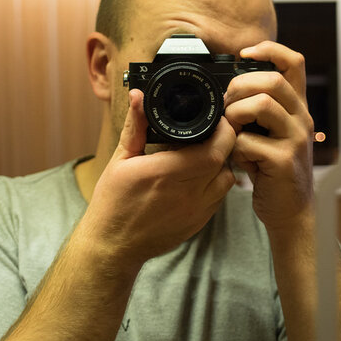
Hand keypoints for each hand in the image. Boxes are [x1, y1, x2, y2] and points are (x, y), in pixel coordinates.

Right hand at [81, 89, 237, 266]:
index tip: (216, 120)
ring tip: (204, 155)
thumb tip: (139, 96)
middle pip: (224, 161)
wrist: (113, 245)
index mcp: (164, 173)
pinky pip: (220, 197)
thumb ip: (135, 126)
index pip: (213, 149)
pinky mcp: (199, 223)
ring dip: (221, 163)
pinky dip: (216, 183)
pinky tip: (199, 177)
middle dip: (223, 142)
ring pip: (227, 179)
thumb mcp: (120, 159)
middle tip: (212, 132)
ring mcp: (195, 211)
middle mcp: (185, 193)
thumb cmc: (113, 201)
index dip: (222, 131)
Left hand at [222, 41, 314, 231]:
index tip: (244, 53)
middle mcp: (302, 118)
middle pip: (273, 80)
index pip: (293, 62)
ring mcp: (296, 139)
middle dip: (240, 87)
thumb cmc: (273, 171)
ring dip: (235, 114)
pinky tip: (237, 159)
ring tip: (231, 131)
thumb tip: (226, 90)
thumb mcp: (269, 134)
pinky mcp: (284, 161)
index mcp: (296, 107)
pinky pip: (248, 142)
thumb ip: (256, 111)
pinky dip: (234, 149)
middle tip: (226, 105)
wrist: (290, 212)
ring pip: (262, 105)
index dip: (269, 49)